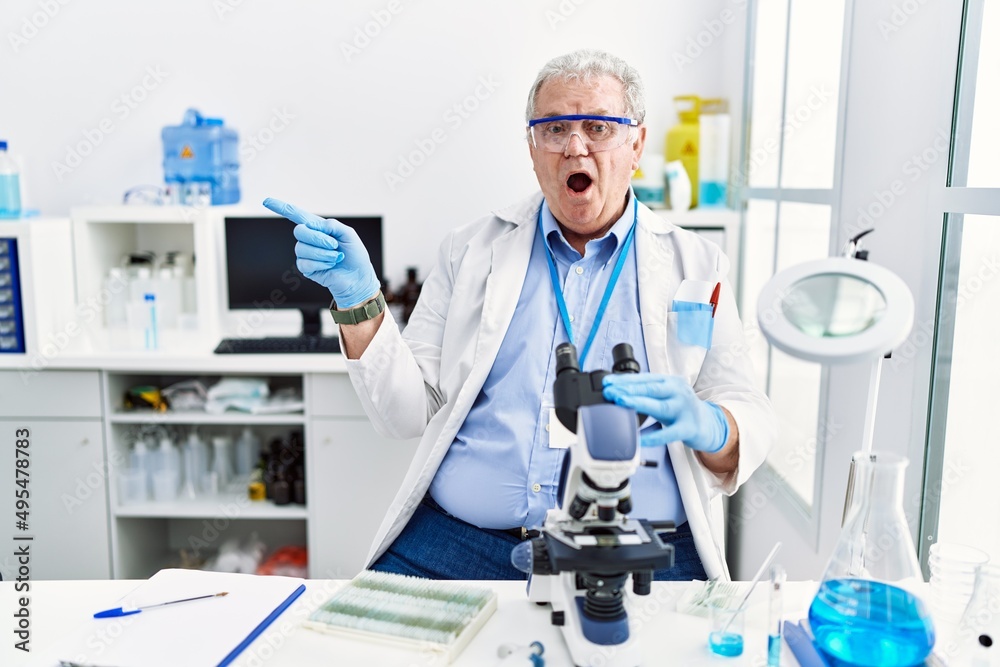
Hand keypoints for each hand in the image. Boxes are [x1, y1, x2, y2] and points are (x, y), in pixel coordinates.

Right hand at [262, 197, 379, 309]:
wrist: (358, 278)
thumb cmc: (355, 256)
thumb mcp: (348, 234)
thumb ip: (332, 225)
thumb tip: (312, 224)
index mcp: (318, 228)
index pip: (296, 215)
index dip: (281, 207)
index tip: (266, 201)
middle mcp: (309, 239)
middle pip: (299, 231)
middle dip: (318, 238)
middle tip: (334, 245)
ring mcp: (306, 253)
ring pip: (302, 248)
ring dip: (323, 253)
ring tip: (335, 257)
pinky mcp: (306, 267)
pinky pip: (305, 262)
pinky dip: (321, 263)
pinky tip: (330, 265)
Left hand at [602, 373, 728, 451]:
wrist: (708, 424)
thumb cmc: (680, 408)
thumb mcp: (666, 395)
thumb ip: (646, 393)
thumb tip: (617, 394)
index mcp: (670, 382)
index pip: (645, 378)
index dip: (625, 380)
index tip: (607, 382)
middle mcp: (678, 392)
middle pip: (651, 388)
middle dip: (628, 389)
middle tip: (609, 391)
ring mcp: (684, 410)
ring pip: (659, 406)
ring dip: (638, 403)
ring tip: (621, 402)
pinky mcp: (688, 428)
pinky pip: (668, 434)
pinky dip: (653, 437)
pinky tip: (639, 439)